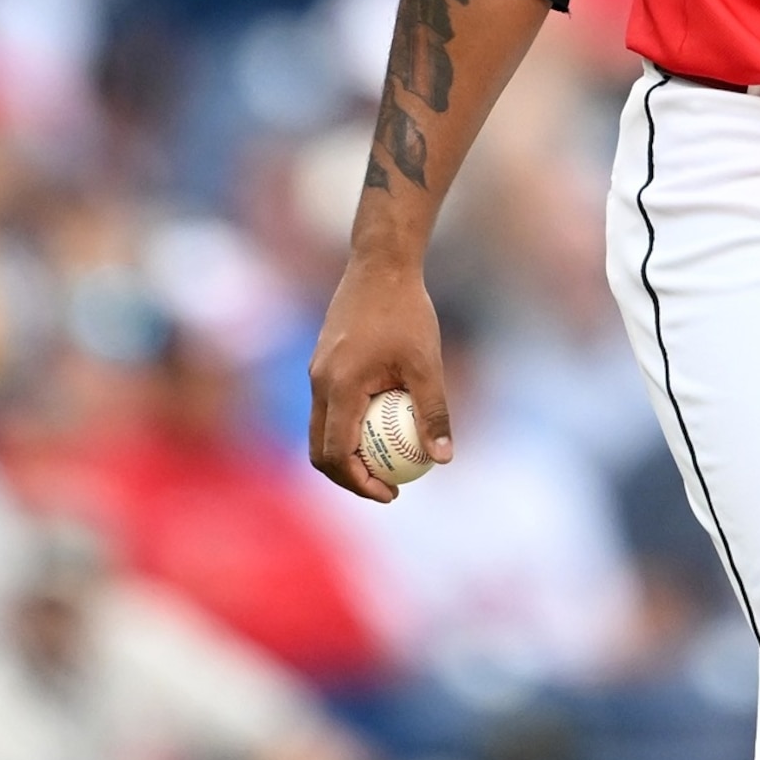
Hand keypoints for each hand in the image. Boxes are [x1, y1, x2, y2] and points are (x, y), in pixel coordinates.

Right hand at [306, 254, 451, 500]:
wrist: (380, 265)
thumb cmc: (408, 312)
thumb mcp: (427, 364)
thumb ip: (433, 412)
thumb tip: (443, 459)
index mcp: (339, 387)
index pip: (337, 455)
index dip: (360, 483)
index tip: (391, 494)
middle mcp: (319, 383)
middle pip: (320, 451)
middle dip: (349, 477)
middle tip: (387, 487)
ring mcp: (316, 373)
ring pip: (321, 430)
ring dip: (347, 454)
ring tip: (387, 462)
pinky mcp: (321, 363)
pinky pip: (328, 408)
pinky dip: (347, 428)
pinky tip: (383, 423)